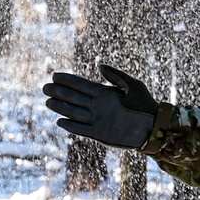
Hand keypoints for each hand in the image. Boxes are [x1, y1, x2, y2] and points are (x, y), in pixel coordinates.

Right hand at [42, 64, 156, 149]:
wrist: (154, 127)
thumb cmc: (146, 104)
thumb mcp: (133, 85)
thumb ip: (115, 75)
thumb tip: (99, 65)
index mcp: (103, 93)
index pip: (81, 85)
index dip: (68, 80)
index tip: (54, 75)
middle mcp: (97, 106)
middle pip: (73, 98)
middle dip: (59, 92)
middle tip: (45, 88)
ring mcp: (98, 120)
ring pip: (75, 113)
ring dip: (61, 108)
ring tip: (48, 102)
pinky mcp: (100, 134)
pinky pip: (82, 129)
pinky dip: (72, 126)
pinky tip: (61, 121)